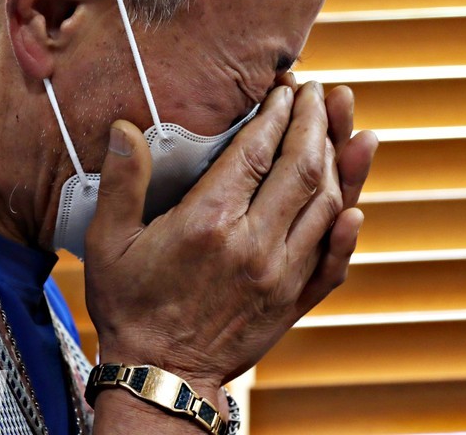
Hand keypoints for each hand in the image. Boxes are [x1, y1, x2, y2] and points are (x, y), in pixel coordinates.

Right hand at [82, 81, 374, 399]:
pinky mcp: (294, 301)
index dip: (275, 113)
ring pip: (326, 206)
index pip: (256, 151)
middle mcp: (254, 244)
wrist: (160, 378)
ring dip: (341, 163)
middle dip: (314, 122)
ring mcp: (281, 275)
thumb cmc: (131, 308)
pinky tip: (357, 205)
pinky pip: (334, 262)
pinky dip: (349, 231)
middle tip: (317, 92)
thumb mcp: (108, 243)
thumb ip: (121, 182)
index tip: (284, 88)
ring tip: (348, 127)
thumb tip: (123, 128)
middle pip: (301, 168)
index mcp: (210, 223)